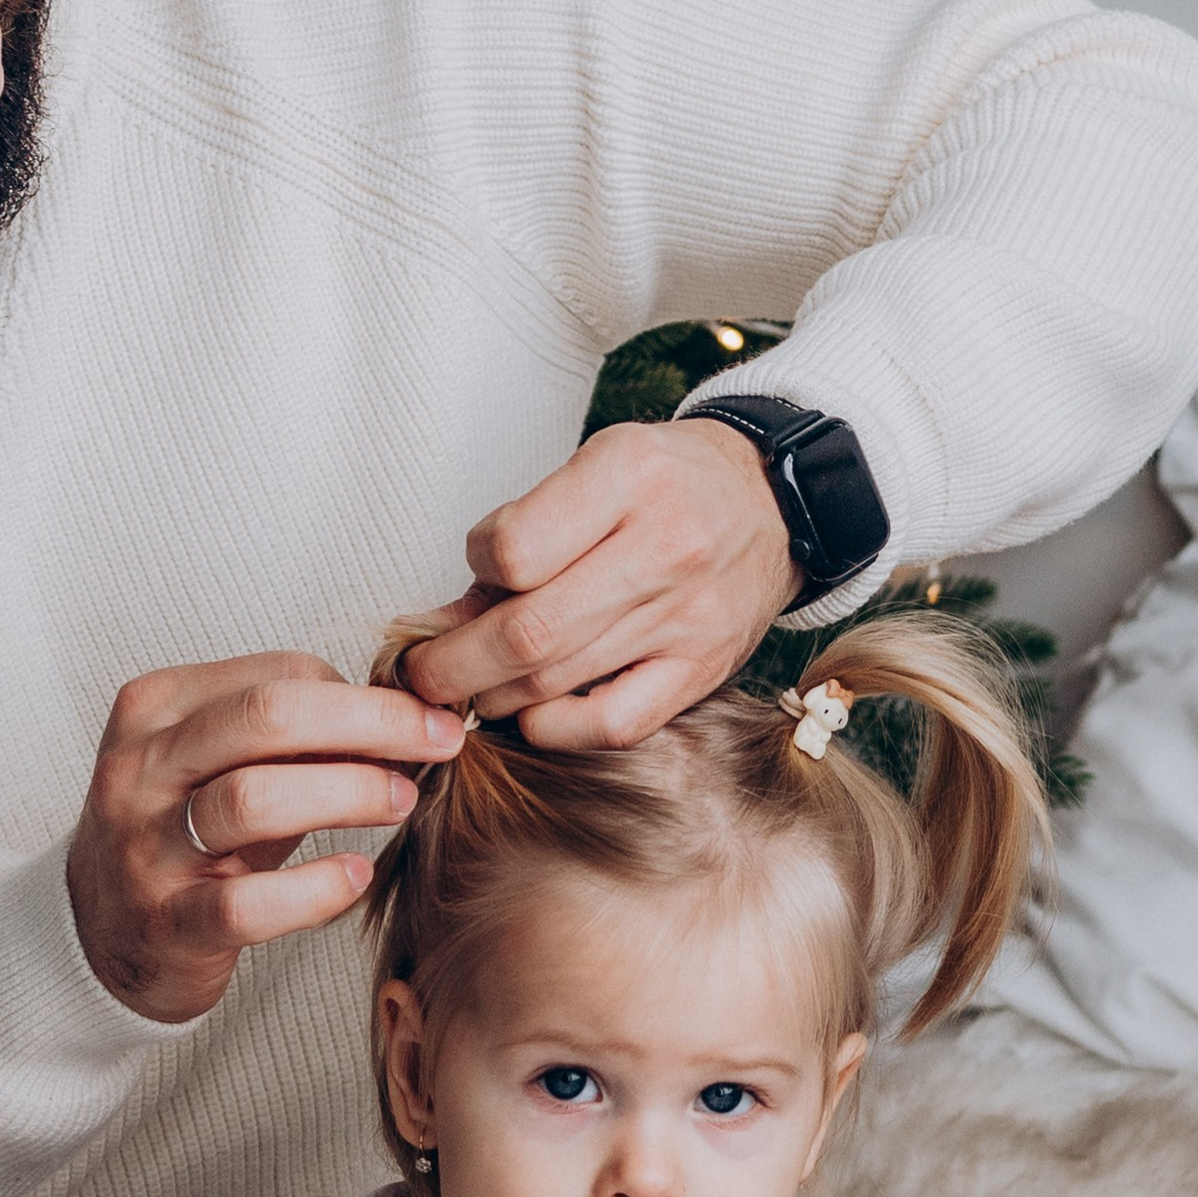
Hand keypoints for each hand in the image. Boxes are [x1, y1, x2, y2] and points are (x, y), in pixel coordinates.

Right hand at [66, 653, 464, 1027]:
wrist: (97, 935)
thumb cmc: (182, 837)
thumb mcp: (220, 765)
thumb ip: (292, 734)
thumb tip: (404, 711)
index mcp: (155, 708)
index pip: (276, 674)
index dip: (361, 692)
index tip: (419, 715)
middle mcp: (139, 769)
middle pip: (267, 716)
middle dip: (371, 721)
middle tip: (437, 741)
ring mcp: (144, 848)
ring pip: (252, 798)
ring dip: (347, 792)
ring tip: (401, 800)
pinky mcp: (165, 924)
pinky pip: (247, 904)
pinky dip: (314, 889)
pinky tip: (355, 874)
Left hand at [398, 419, 797, 748]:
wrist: (773, 499)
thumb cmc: (669, 482)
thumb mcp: (596, 468)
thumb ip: (523, 533)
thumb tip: (442, 620)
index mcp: (628, 474)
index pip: (514, 549)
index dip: (476, 570)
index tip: (478, 571)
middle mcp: (664, 546)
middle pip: (526, 632)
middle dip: (452, 664)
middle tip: (424, 672)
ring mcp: (687, 616)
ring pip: (555, 682)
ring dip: (492, 694)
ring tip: (471, 684)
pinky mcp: (702, 669)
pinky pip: (611, 724)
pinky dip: (554, 728)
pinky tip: (534, 711)